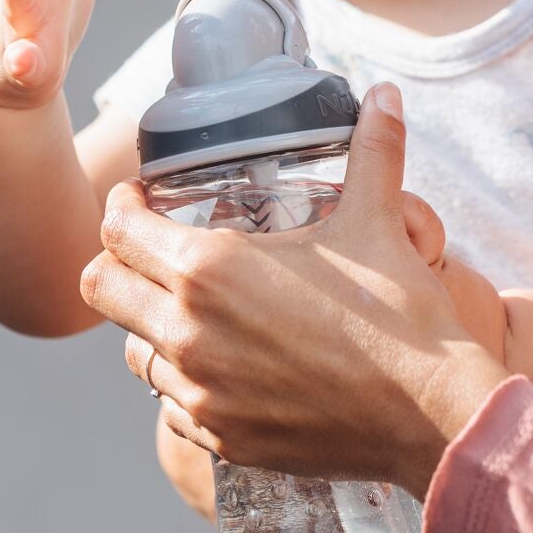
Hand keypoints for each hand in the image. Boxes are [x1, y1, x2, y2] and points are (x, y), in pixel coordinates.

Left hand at [83, 84, 510, 496]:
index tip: (142, 199)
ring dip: (149, 324)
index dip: (123, 205)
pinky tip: (223, 366)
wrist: (431, 415)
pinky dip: (184, 382)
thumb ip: (374, 149)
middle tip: (153, 250)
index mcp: (210, 269)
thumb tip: (384, 94)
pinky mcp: (220, 438)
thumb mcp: (379, 221)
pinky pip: (170, 406)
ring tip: (191, 309)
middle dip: (119, 261)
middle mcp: (187, 333)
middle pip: (102, 288)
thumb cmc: (400, 315)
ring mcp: (198, 393)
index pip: (117, 228)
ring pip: (132, 350)